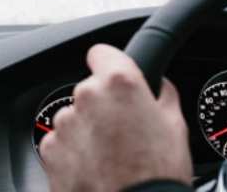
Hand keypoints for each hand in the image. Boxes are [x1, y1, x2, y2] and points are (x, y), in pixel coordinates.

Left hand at [39, 44, 192, 191]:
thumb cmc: (157, 174)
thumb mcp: (176, 126)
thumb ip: (162, 95)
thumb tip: (160, 87)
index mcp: (119, 83)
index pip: (102, 52)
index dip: (110, 64)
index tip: (113, 75)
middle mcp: (88, 97)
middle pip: (90, 89)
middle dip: (103, 104)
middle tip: (123, 129)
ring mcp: (66, 125)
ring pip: (74, 117)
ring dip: (87, 129)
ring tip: (109, 154)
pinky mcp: (50, 152)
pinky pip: (60, 143)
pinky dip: (73, 152)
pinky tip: (94, 168)